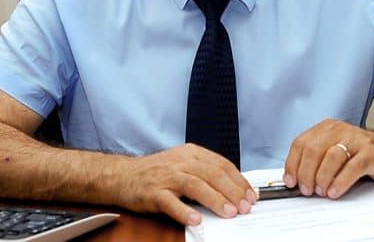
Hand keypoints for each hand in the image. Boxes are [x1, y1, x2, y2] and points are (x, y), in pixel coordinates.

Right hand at [109, 143, 255, 225]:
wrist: (123, 175)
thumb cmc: (156, 172)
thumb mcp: (183, 164)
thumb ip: (205, 173)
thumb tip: (233, 190)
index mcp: (191, 153)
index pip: (221, 164)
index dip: (239, 180)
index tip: (250, 195)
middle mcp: (180, 162)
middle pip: (212, 174)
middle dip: (232, 191)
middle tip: (245, 207)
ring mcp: (166, 176)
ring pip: (195, 185)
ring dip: (215, 200)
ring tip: (229, 213)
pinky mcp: (153, 192)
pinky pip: (171, 202)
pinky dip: (185, 211)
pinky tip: (196, 220)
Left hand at [282, 119, 373, 198]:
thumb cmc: (360, 154)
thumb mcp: (335, 152)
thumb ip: (317, 160)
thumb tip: (296, 180)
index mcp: (326, 128)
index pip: (301, 143)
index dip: (293, 164)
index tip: (290, 181)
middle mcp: (339, 130)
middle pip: (313, 150)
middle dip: (306, 173)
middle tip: (306, 190)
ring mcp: (356, 140)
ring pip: (331, 157)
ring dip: (322, 178)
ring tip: (321, 192)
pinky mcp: (370, 152)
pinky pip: (352, 167)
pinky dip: (340, 182)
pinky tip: (335, 192)